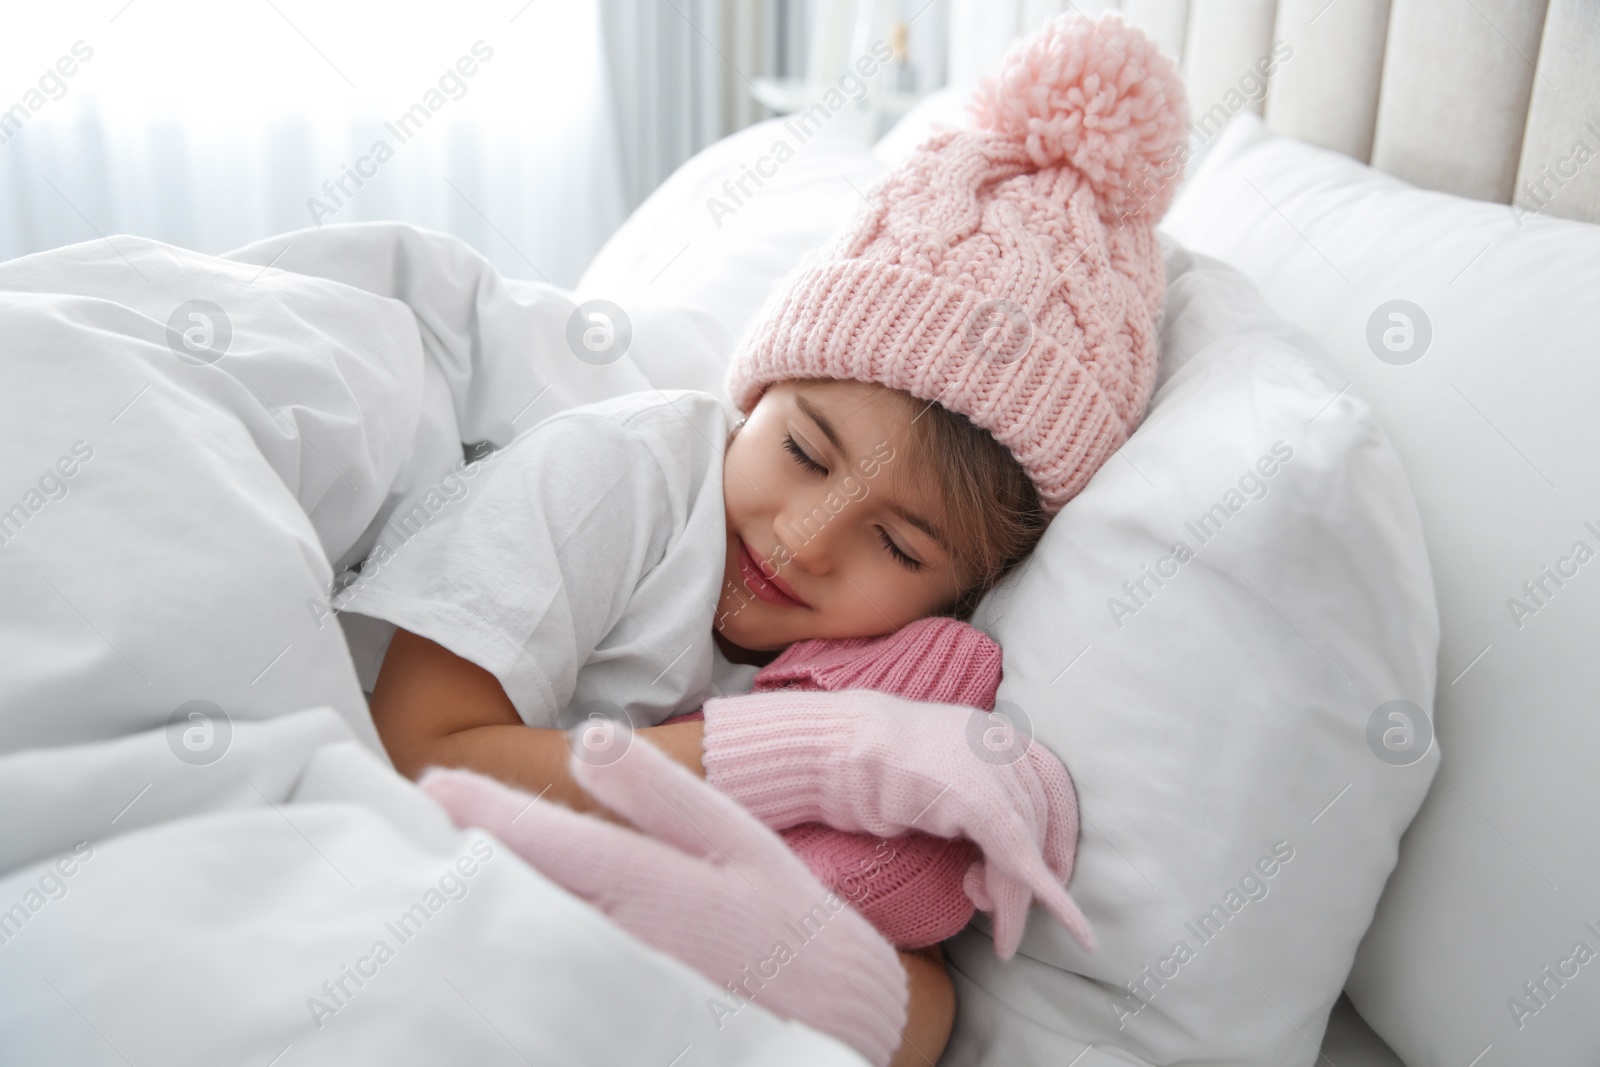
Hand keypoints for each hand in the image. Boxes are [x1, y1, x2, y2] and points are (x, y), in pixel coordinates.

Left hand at [420, 734, 909, 1066]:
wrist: (827, 1010)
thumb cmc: (778, 914)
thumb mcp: (734, 837)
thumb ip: (658, 791)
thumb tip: (590, 738)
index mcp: (651, 887)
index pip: (550, 842)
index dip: (487, 811)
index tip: (432, 784)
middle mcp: (618, 944)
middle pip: (519, 894)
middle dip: (467, 858)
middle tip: (420, 824)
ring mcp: (610, 989)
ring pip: (528, 935)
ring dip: (487, 898)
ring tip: (449, 867)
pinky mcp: (611, 1019)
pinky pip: (550, 976)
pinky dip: (521, 943)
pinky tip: (505, 924)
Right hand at [700, 687, 1093, 956]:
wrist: (830, 748)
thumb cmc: (865, 769)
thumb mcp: (932, 774)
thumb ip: (969, 797)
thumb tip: (993, 853)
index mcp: (992, 732)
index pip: (1050, 783)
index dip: (1058, 835)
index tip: (1055, 875)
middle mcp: (999, 743)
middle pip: (1038, 819)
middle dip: (1032, 875)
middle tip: (1007, 914)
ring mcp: (990, 765)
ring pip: (1024, 844)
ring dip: (1017, 900)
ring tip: (1003, 938)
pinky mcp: (976, 796)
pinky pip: (1015, 854)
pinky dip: (1034, 899)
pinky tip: (1045, 933)